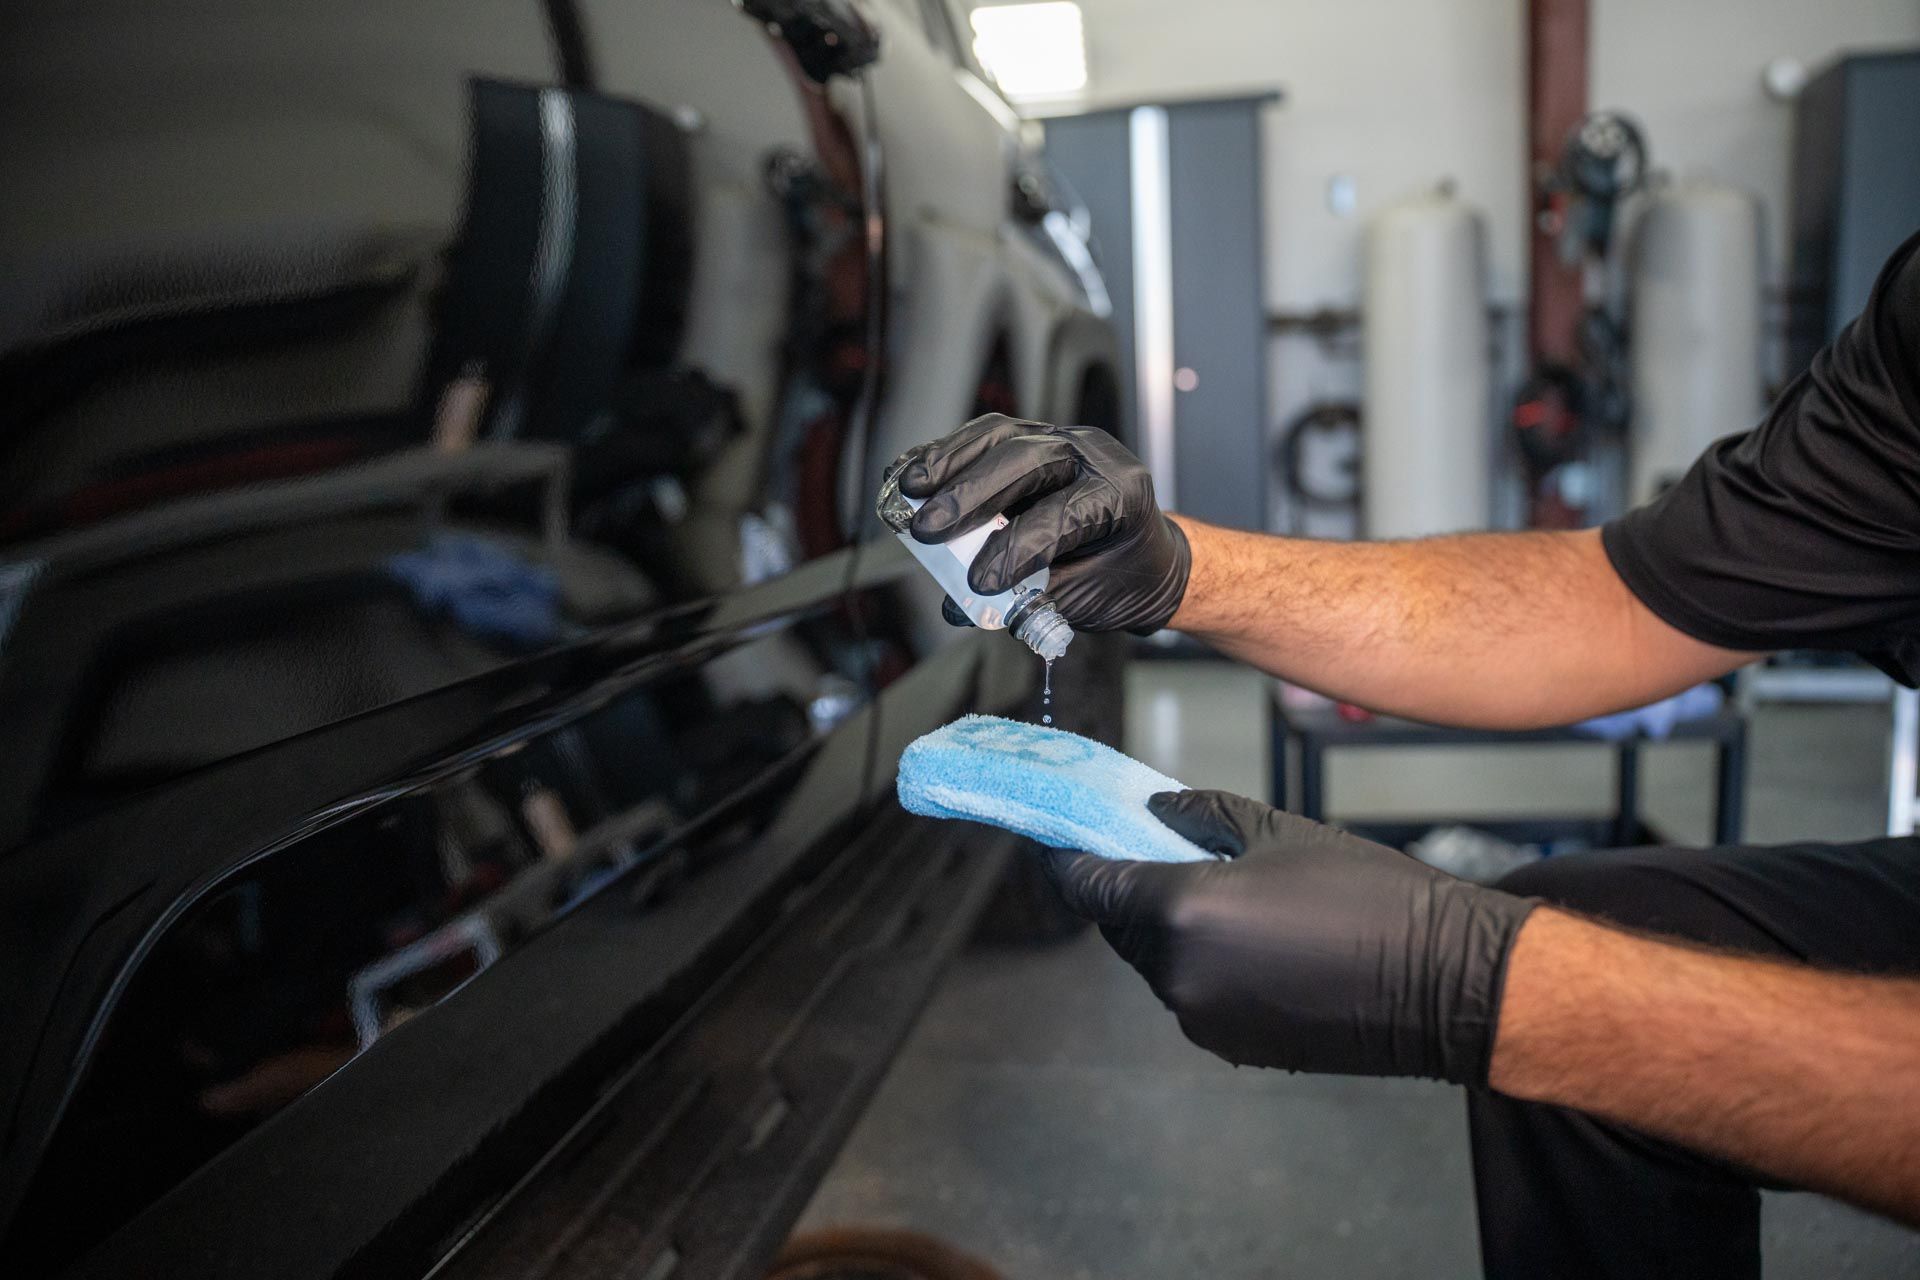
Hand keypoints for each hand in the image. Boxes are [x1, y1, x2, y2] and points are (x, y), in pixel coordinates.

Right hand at [895, 414, 1189, 634]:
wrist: (1144, 555)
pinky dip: (945, 455)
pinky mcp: (1030, 438)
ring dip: (948, 463)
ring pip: (1000, 437)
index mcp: (1121, 494)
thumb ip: (1027, 598)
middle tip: (927, 530)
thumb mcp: (1086, 599)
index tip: (980, 581)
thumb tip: (959, 603)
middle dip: (971, 495)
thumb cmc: (1121, 578)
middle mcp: (1093, 455)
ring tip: (908, 491)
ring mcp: (1060, 439)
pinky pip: (985, 437)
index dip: (1017, 546)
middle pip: (1027, 460)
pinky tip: (910, 473)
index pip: (1064, 513)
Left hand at [1042, 790, 1536, 1082]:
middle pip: (1120, 927)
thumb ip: (1200, 815)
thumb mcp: (1279, 830)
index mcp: (1182, 909)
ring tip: (1222, 897)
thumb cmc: (1369, 895)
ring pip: (1156, 964)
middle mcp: (1178, 972)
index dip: (1068, 862)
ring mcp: (1202, 1017)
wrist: (1443, 982)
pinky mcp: (1230, 1045)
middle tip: (1151, 854)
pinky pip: (1193, 995)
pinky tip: (1252, 943)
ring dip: (1168, 932)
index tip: (1060, 842)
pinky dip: (1202, 967)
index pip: (1090, 887)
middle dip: (1127, 892)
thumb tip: (1153, 812)